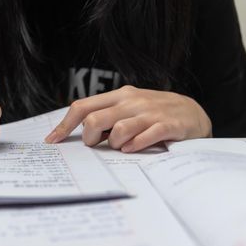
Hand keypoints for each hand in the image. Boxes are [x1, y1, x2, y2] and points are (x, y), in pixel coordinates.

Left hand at [45, 85, 211, 151]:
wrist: (193, 113)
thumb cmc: (154, 113)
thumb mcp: (129, 109)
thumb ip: (107, 118)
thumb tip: (81, 134)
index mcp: (119, 96)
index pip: (82, 106)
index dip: (64, 125)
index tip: (52, 141)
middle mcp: (131, 101)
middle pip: (94, 119)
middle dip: (89, 138)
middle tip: (97, 145)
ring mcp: (149, 113)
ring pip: (117, 131)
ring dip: (114, 145)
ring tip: (121, 146)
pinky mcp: (167, 125)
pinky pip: (143, 138)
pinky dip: (134, 147)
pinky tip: (133, 149)